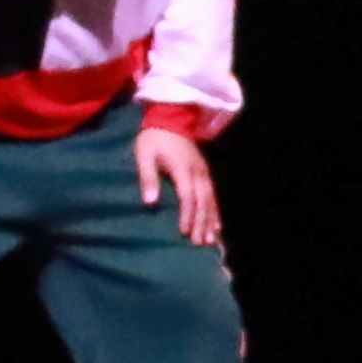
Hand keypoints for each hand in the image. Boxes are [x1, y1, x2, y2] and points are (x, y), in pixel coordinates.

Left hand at [136, 124, 223, 247]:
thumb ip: (148, 178)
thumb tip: (150, 202)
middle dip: (201, 223)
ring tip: (210, 241)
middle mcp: (197, 172)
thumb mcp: (144, 155)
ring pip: (211, 200)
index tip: (184, 233)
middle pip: (202, 201)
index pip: (187, 196)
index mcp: (183, 168)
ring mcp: (204, 172)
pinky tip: (216, 226)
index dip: (187, 215)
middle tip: (199, 244)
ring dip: (211, 221)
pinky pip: (213, 195)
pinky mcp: (205, 173)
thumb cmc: (154, 139)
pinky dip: (215, 212)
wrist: (171, 118)